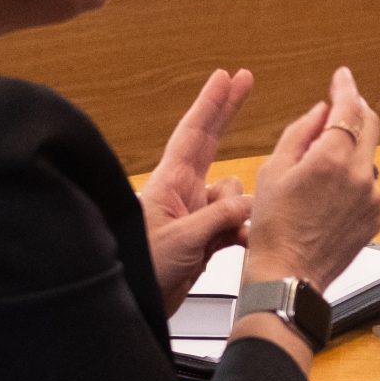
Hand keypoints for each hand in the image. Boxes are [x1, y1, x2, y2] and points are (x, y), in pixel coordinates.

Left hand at [140, 68, 254, 312]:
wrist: (132, 303)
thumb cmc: (140, 267)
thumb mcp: (183, 239)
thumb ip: (219, 216)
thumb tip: (247, 201)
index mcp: (170, 184)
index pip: (194, 133)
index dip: (211, 103)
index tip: (226, 77)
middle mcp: (183, 193)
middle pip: (211, 143)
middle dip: (228, 113)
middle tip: (245, 81)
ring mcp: (195, 214)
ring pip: (234, 194)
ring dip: (241, 208)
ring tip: (229, 234)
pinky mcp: (204, 237)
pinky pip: (235, 222)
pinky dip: (243, 231)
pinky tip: (243, 244)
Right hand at [244, 66, 379, 293]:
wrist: (288, 274)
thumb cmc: (273, 226)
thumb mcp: (274, 169)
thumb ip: (301, 132)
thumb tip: (321, 111)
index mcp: (332, 159)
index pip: (348, 108)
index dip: (345, 88)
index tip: (342, 77)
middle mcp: (359, 176)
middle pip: (370, 126)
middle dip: (356, 111)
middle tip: (340, 106)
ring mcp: (372, 198)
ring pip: (367, 157)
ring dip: (352, 150)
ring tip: (320, 165)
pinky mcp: (375, 217)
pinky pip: (368, 186)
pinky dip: (353, 179)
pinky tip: (329, 195)